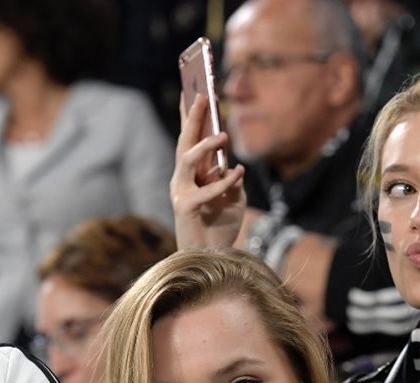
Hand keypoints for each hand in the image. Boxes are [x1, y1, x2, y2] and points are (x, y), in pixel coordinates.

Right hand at [170, 94, 245, 248]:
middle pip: (184, 142)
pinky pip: (205, 189)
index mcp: (193, 174)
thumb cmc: (220, 226)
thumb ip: (233, 181)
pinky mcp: (185, 208)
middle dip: (192, 117)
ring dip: (204, 146)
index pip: (190, 139)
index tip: (194, 88)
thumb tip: (231, 165)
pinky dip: (223, 181)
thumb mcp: (234, 199)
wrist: (211, 257)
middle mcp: (183, 180)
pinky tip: (238, 172)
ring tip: (223, 135)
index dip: (190, 115)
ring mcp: (181, 192)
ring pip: (186, 160)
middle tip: (201, 95)